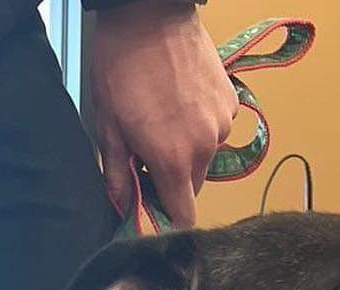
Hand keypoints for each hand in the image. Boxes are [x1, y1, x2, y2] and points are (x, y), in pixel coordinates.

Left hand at [86, 1, 239, 229]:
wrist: (149, 12)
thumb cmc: (122, 66)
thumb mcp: (108, 124)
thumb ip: (118, 173)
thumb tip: (123, 206)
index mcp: (173, 161)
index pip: (184, 217)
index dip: (168, 219)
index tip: (155, 210)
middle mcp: (205, 148)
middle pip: (192, 185)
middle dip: (172, 176)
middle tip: (149, 149)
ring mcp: (222, 123)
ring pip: (205, 155)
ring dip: (188, 147)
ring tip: (166, 115)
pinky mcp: (230, 101)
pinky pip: (216, 127)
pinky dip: (201, 122)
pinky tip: (182, 98)